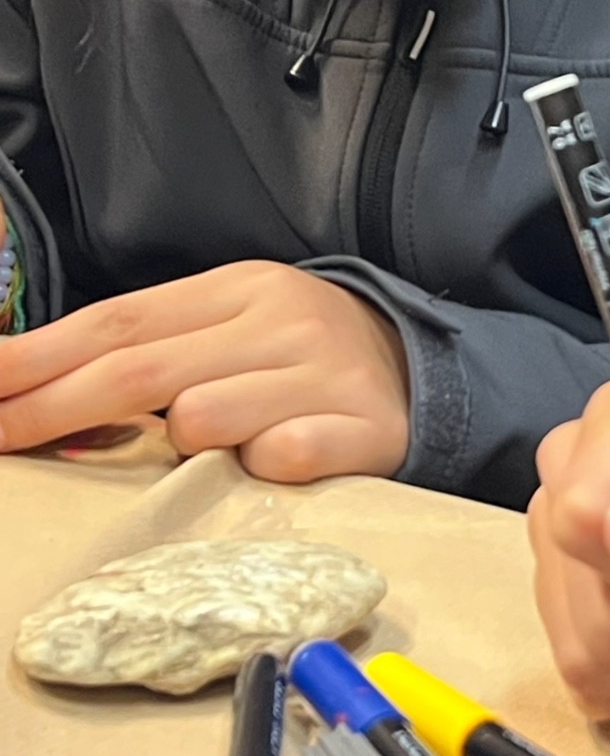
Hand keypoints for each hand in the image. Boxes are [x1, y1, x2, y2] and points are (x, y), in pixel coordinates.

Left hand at [0, 263, 409, 481]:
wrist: (423, 370)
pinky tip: (271, 462)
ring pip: (207, 415)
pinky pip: (283, 457)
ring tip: (206, 445)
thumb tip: (40, 389)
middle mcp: (277, 322)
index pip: (119, 322)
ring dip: (180, 441)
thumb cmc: (298, 357)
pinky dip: (261, 465)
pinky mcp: (366, 430)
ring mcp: (322, 375)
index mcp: (236, 290)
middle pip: (142, 369)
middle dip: (53, 406)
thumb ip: (156, 351)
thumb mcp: (230, 327)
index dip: (42, 357)